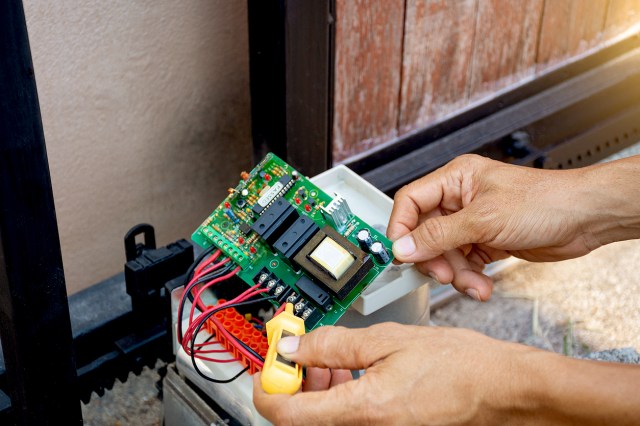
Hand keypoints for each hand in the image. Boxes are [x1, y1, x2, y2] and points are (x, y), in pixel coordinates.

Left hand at [253, 323, 534, 424]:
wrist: (500, 389)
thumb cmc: (460, 366)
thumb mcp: (389, 340)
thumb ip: (333, 345)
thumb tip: (294, 345)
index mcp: (362, 409)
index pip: (285, 413)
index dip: (266, 385)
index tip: (269, 360)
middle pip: (300, 417)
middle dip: (293, 380)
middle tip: (301, 348)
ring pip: (321, 418)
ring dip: (314, 386)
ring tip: (329, 355)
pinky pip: (345, 419)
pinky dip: (336, 395)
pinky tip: (347, 370)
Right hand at [387, 154, 619, 299]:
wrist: (585, 219)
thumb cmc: (546, 201)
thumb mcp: (483, 220)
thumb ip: (439, 235)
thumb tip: (404, 247)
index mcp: (455, 179)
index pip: (411, 202)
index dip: (401, 228)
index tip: (400, 253)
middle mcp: (460, 200)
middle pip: (426, 234)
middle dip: (435, 259)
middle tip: (444, 274)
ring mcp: (473, 223)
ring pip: (445, 254)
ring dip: (457, 274)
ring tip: (473, 284)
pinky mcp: (486, 242)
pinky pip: (464, 264)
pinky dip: (470, 278)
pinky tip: (482, 285)